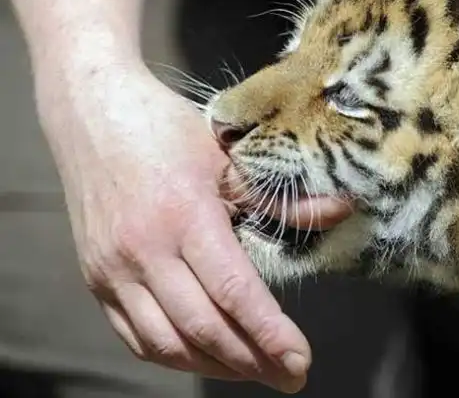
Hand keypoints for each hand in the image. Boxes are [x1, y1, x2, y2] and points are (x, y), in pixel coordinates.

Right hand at [37, 63, 335, 392]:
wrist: (91, 114)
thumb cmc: (164, 130)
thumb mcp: (227, 158)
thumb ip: (280, 200)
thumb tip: (339, 211)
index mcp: (184, 215)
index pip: (234, 291)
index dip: (270, 333)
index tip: (300, 361)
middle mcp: (143, 250)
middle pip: (203, 328)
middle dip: (252, 361)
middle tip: (289, 376)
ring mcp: (112, 269)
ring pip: (166, 344)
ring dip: (215, 366)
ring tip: (253, 370)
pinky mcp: (95, 278)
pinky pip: (135, 336)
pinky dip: (173, 355)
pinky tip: (204, 356)